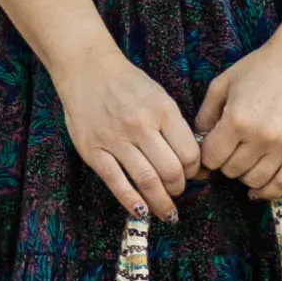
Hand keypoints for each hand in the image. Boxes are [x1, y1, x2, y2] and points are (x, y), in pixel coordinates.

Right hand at [59, 51, 199, 221]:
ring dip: (161, 202)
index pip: (189, 153)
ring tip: (167, 211)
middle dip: (179, 188)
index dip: (195, 170)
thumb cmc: (127, 84)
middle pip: (170, 171)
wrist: (86, 69)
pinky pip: (116, 183)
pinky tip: (142, 211)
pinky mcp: (92, 150)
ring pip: (146, 181)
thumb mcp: (159, 96)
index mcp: (162, 110)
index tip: (193, 175)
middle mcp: (140, 125)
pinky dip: (132, 202)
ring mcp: (115, 139)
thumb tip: (192, 162)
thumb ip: (174, 127)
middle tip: (178, 191)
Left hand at [193, 35, 281, 197]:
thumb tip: (198, 142)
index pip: (212, 159)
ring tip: (246, 159)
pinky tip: (259, 188)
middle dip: (226, 163)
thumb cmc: (259, 68)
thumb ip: (205, 114)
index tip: (213, 147)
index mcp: (237, 120)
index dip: (208, 155)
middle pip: (231, 171)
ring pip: (254, 181)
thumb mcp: (222, 84)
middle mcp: (261, 136)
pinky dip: (268, 191)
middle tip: (232, 148)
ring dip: (245, 175)